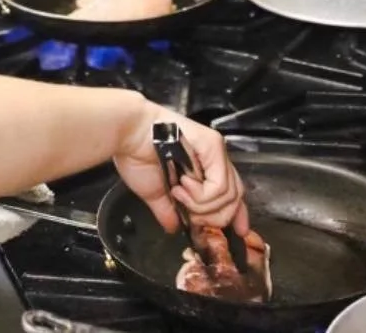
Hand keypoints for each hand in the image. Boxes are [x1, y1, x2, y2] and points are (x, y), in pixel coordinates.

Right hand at [113, 102, 248, 236]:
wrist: (127, 133)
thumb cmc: (136, 155)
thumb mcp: (155, 192)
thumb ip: (168, 210)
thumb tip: (173, 227)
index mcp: (204, 167)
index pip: (232, 195)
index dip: (237, 215)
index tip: (238, 232)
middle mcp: (214, 157)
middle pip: (234, 199)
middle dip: (213, 218)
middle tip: (191, 216)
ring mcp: (215, 150)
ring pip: (228, 195)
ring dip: (201, 205)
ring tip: (179, 193)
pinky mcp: (213, 145)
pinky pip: (220, 186)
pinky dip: (202, 195)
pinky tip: (184, 185)